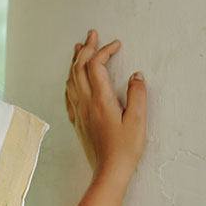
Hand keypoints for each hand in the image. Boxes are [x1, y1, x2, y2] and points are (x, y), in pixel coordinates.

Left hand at [65, 29, 145, 182]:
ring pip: (70, 78)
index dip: (104, 51)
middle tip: (92, 34)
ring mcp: (78, 111)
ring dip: (74, 60)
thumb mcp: (137, 121)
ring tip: (78, 48)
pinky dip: (70, 78)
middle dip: (85, 47)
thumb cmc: (124, 149)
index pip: (96, 66)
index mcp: (100, 100)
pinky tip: (72, 78)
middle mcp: (85, 103)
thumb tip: (136, 75)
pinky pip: (68, 92)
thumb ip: (137, 95)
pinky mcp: (76, 120)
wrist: (108, 171)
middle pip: (79, 67)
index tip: (115, 44)